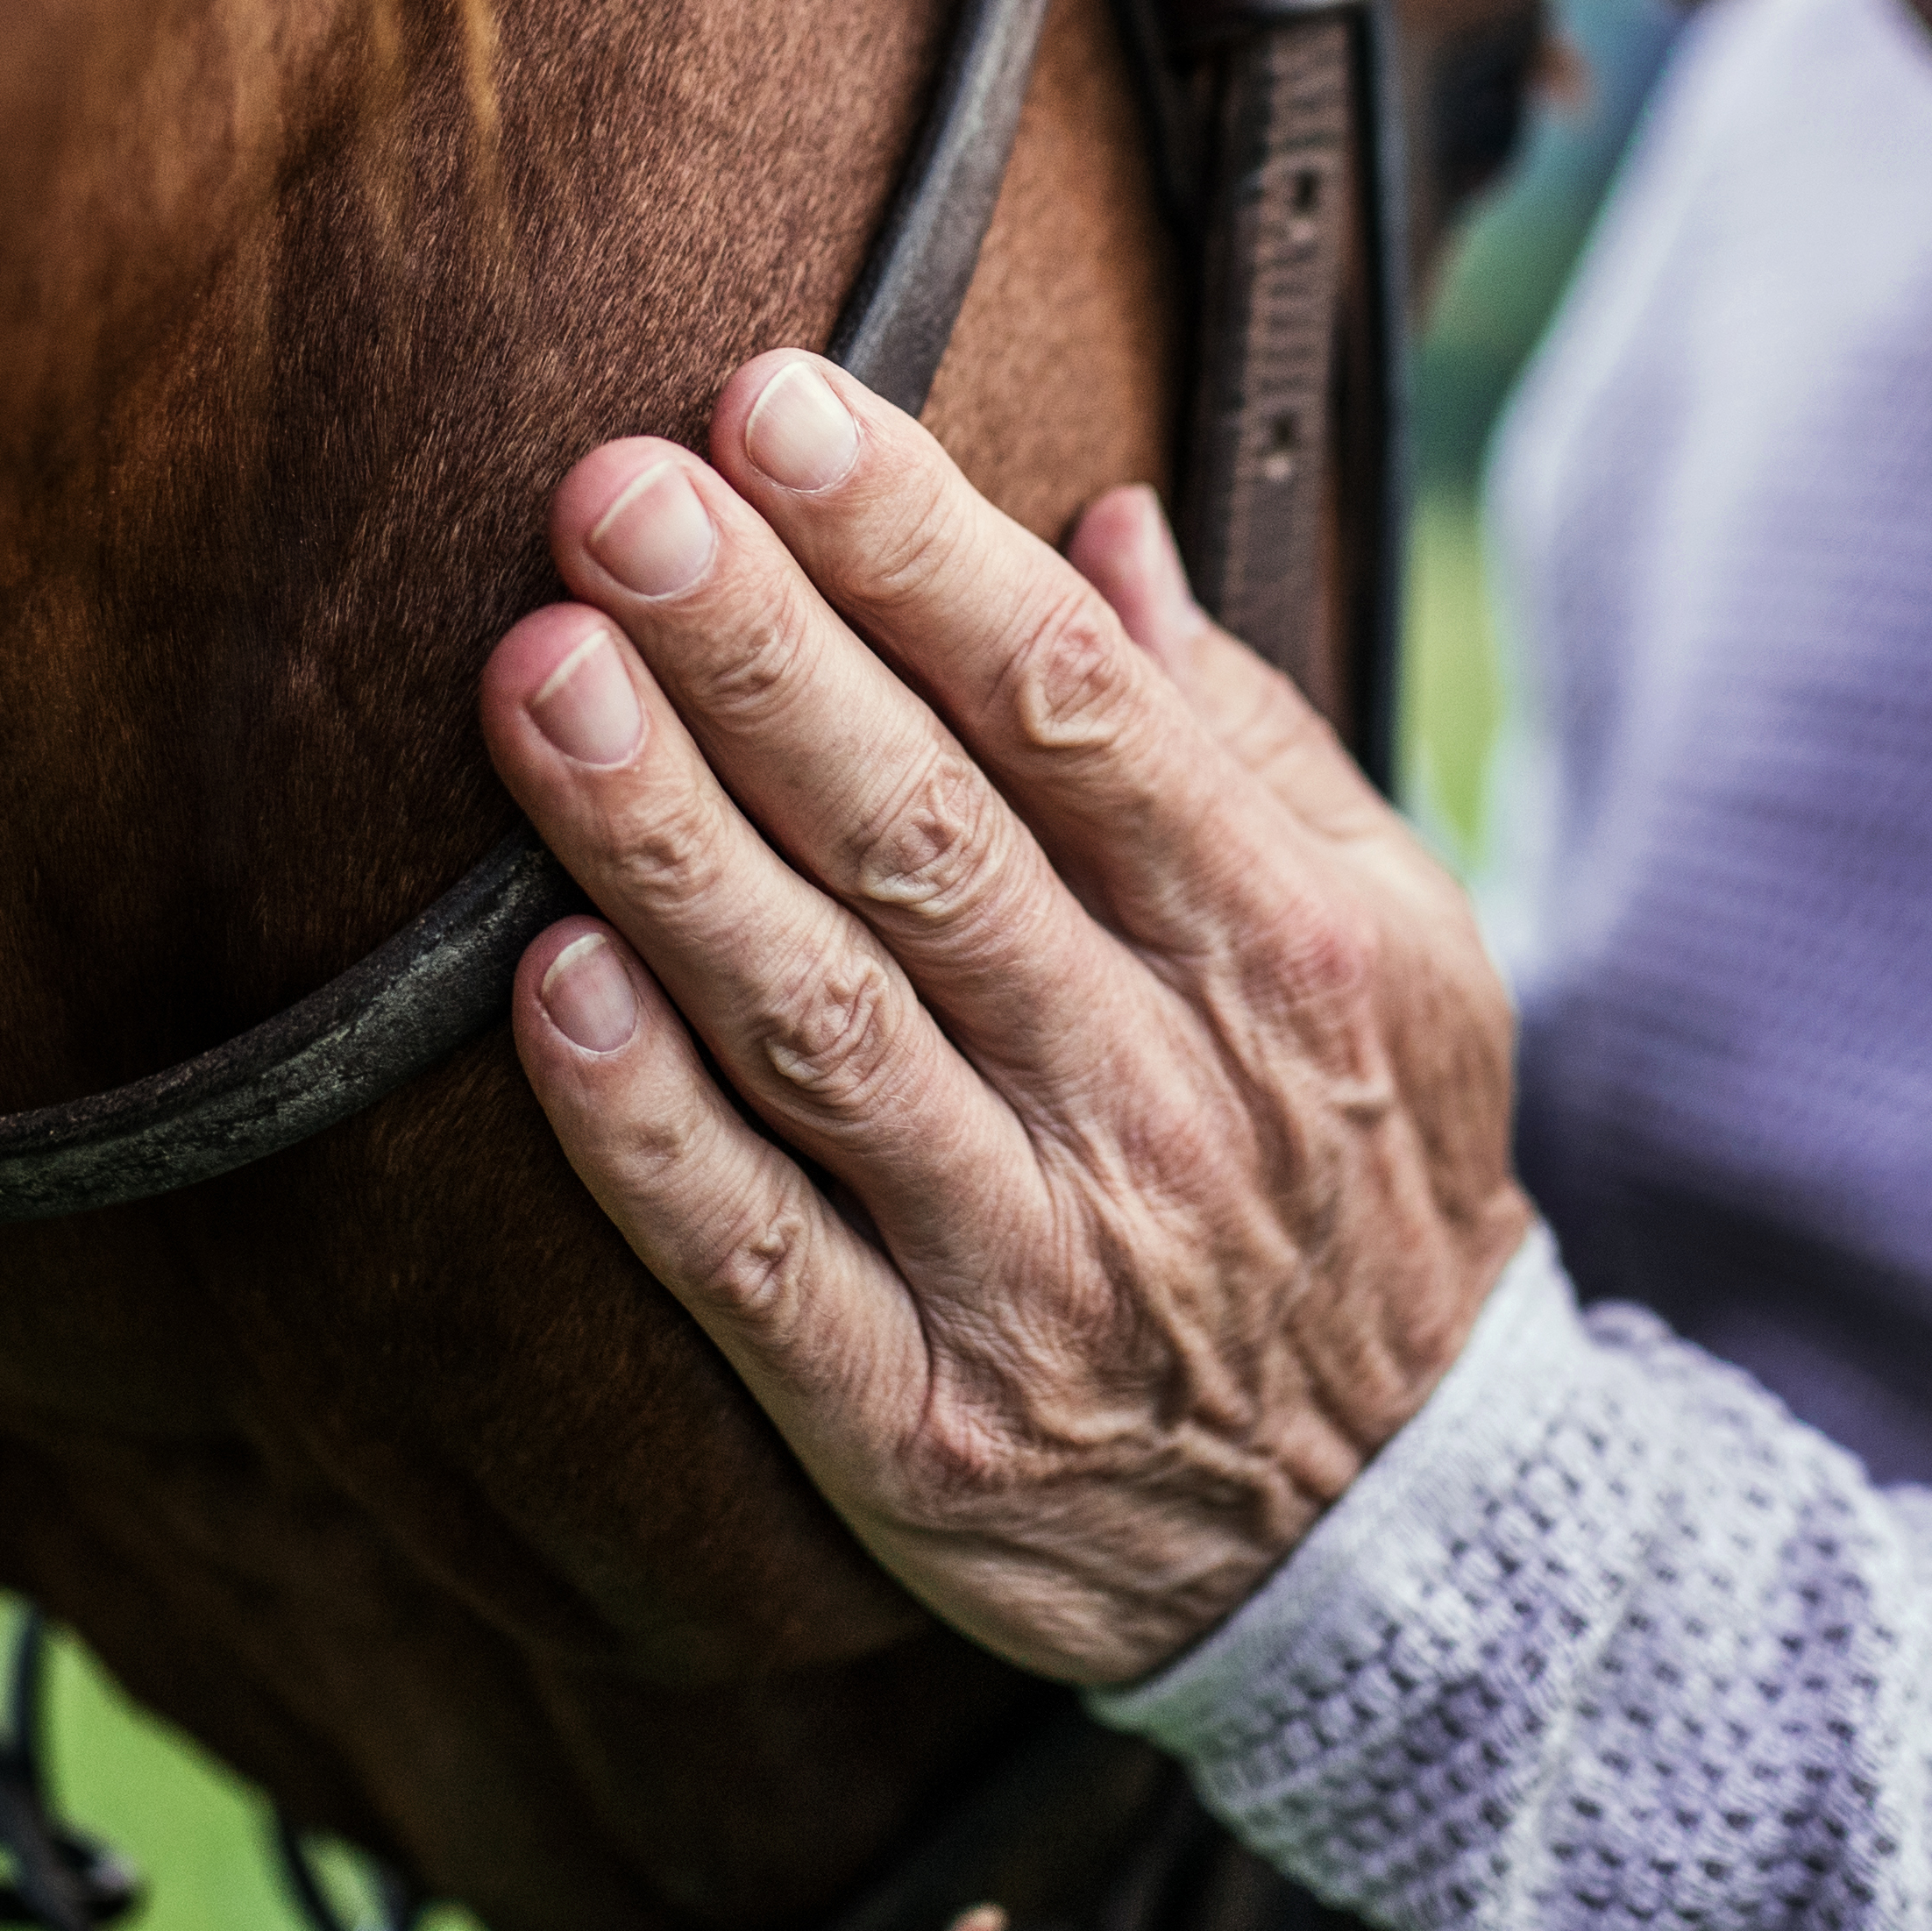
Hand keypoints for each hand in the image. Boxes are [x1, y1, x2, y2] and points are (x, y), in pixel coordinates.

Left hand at [477, 350, 1529, 1686]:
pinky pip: (755, 1265)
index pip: (1074, 705)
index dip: (914, 543)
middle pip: (928, 840)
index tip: (772, 401)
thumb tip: (1102, 525)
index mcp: (1281, 947)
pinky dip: (645, 1127)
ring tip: (533, 673)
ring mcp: (1037, 1274)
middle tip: (613, 491)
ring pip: (821, 1027)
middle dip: (761, 650)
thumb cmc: (1359, 1167)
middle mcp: (1161, 1099)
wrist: (1398, 1530)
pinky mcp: (921, 1432)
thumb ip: (1241, 736)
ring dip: (665, 844)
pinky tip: (541, 979)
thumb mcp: (1392, 937)